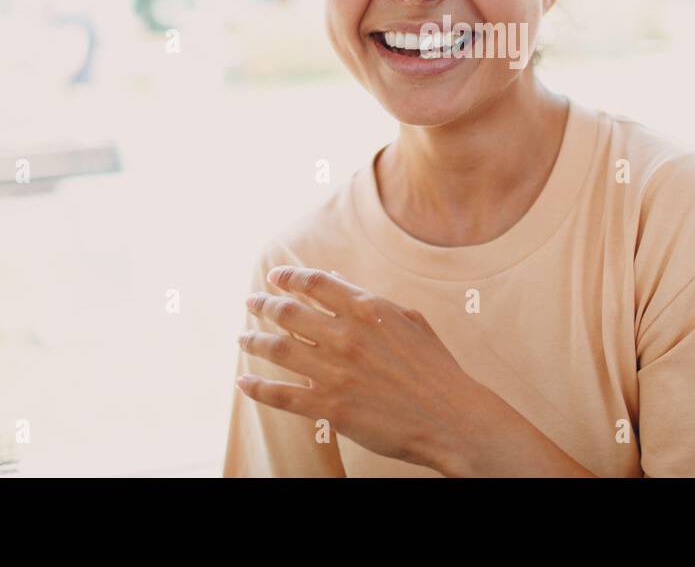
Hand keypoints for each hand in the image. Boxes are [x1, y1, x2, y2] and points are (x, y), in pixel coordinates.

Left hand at [235, 266, 484, 470]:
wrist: (451, 417)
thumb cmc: (436, 369)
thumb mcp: (411, 321)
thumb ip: (373, 302)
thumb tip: (341, 284)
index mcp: (367, 310)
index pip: (315, 283)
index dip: (289, 277)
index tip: (274, 278)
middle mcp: (345, 336)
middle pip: (288, 312)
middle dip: (263, 305)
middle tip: (250, 303)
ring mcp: (334, 372)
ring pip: (277, 349)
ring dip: (254, 341)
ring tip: (243, 337)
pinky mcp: (328, 407)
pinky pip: (280, 394)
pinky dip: (257, 387)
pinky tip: (244, 381)